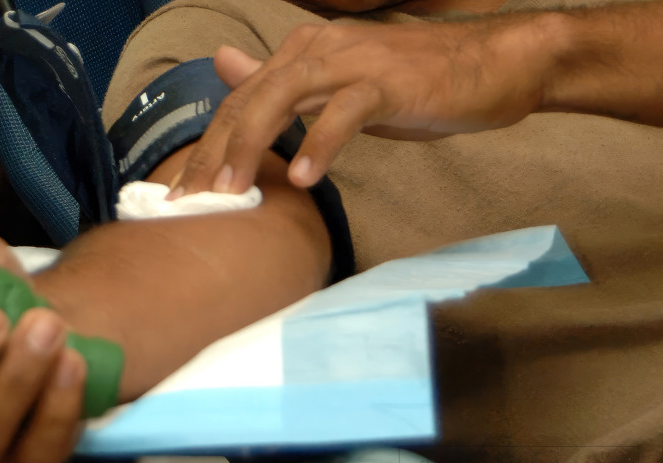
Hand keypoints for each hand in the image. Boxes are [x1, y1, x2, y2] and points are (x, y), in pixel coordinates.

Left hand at [171, 17, 551, 195]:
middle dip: (214, 152)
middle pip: (250, 100)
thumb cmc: (412, 81)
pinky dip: (320, 143)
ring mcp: (353, 62)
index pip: (240, 101)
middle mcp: (318, 48)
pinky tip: (302, 177)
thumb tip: (225, 64)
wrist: (490, 63)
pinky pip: (345, 111)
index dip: (208, 146)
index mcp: (301, 52)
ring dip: (252, 145)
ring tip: (231, 192)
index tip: (184, 191)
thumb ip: (278, 80)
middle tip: (190, 201)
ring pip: (285, 97)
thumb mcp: (335, 82)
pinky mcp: (388, 82)